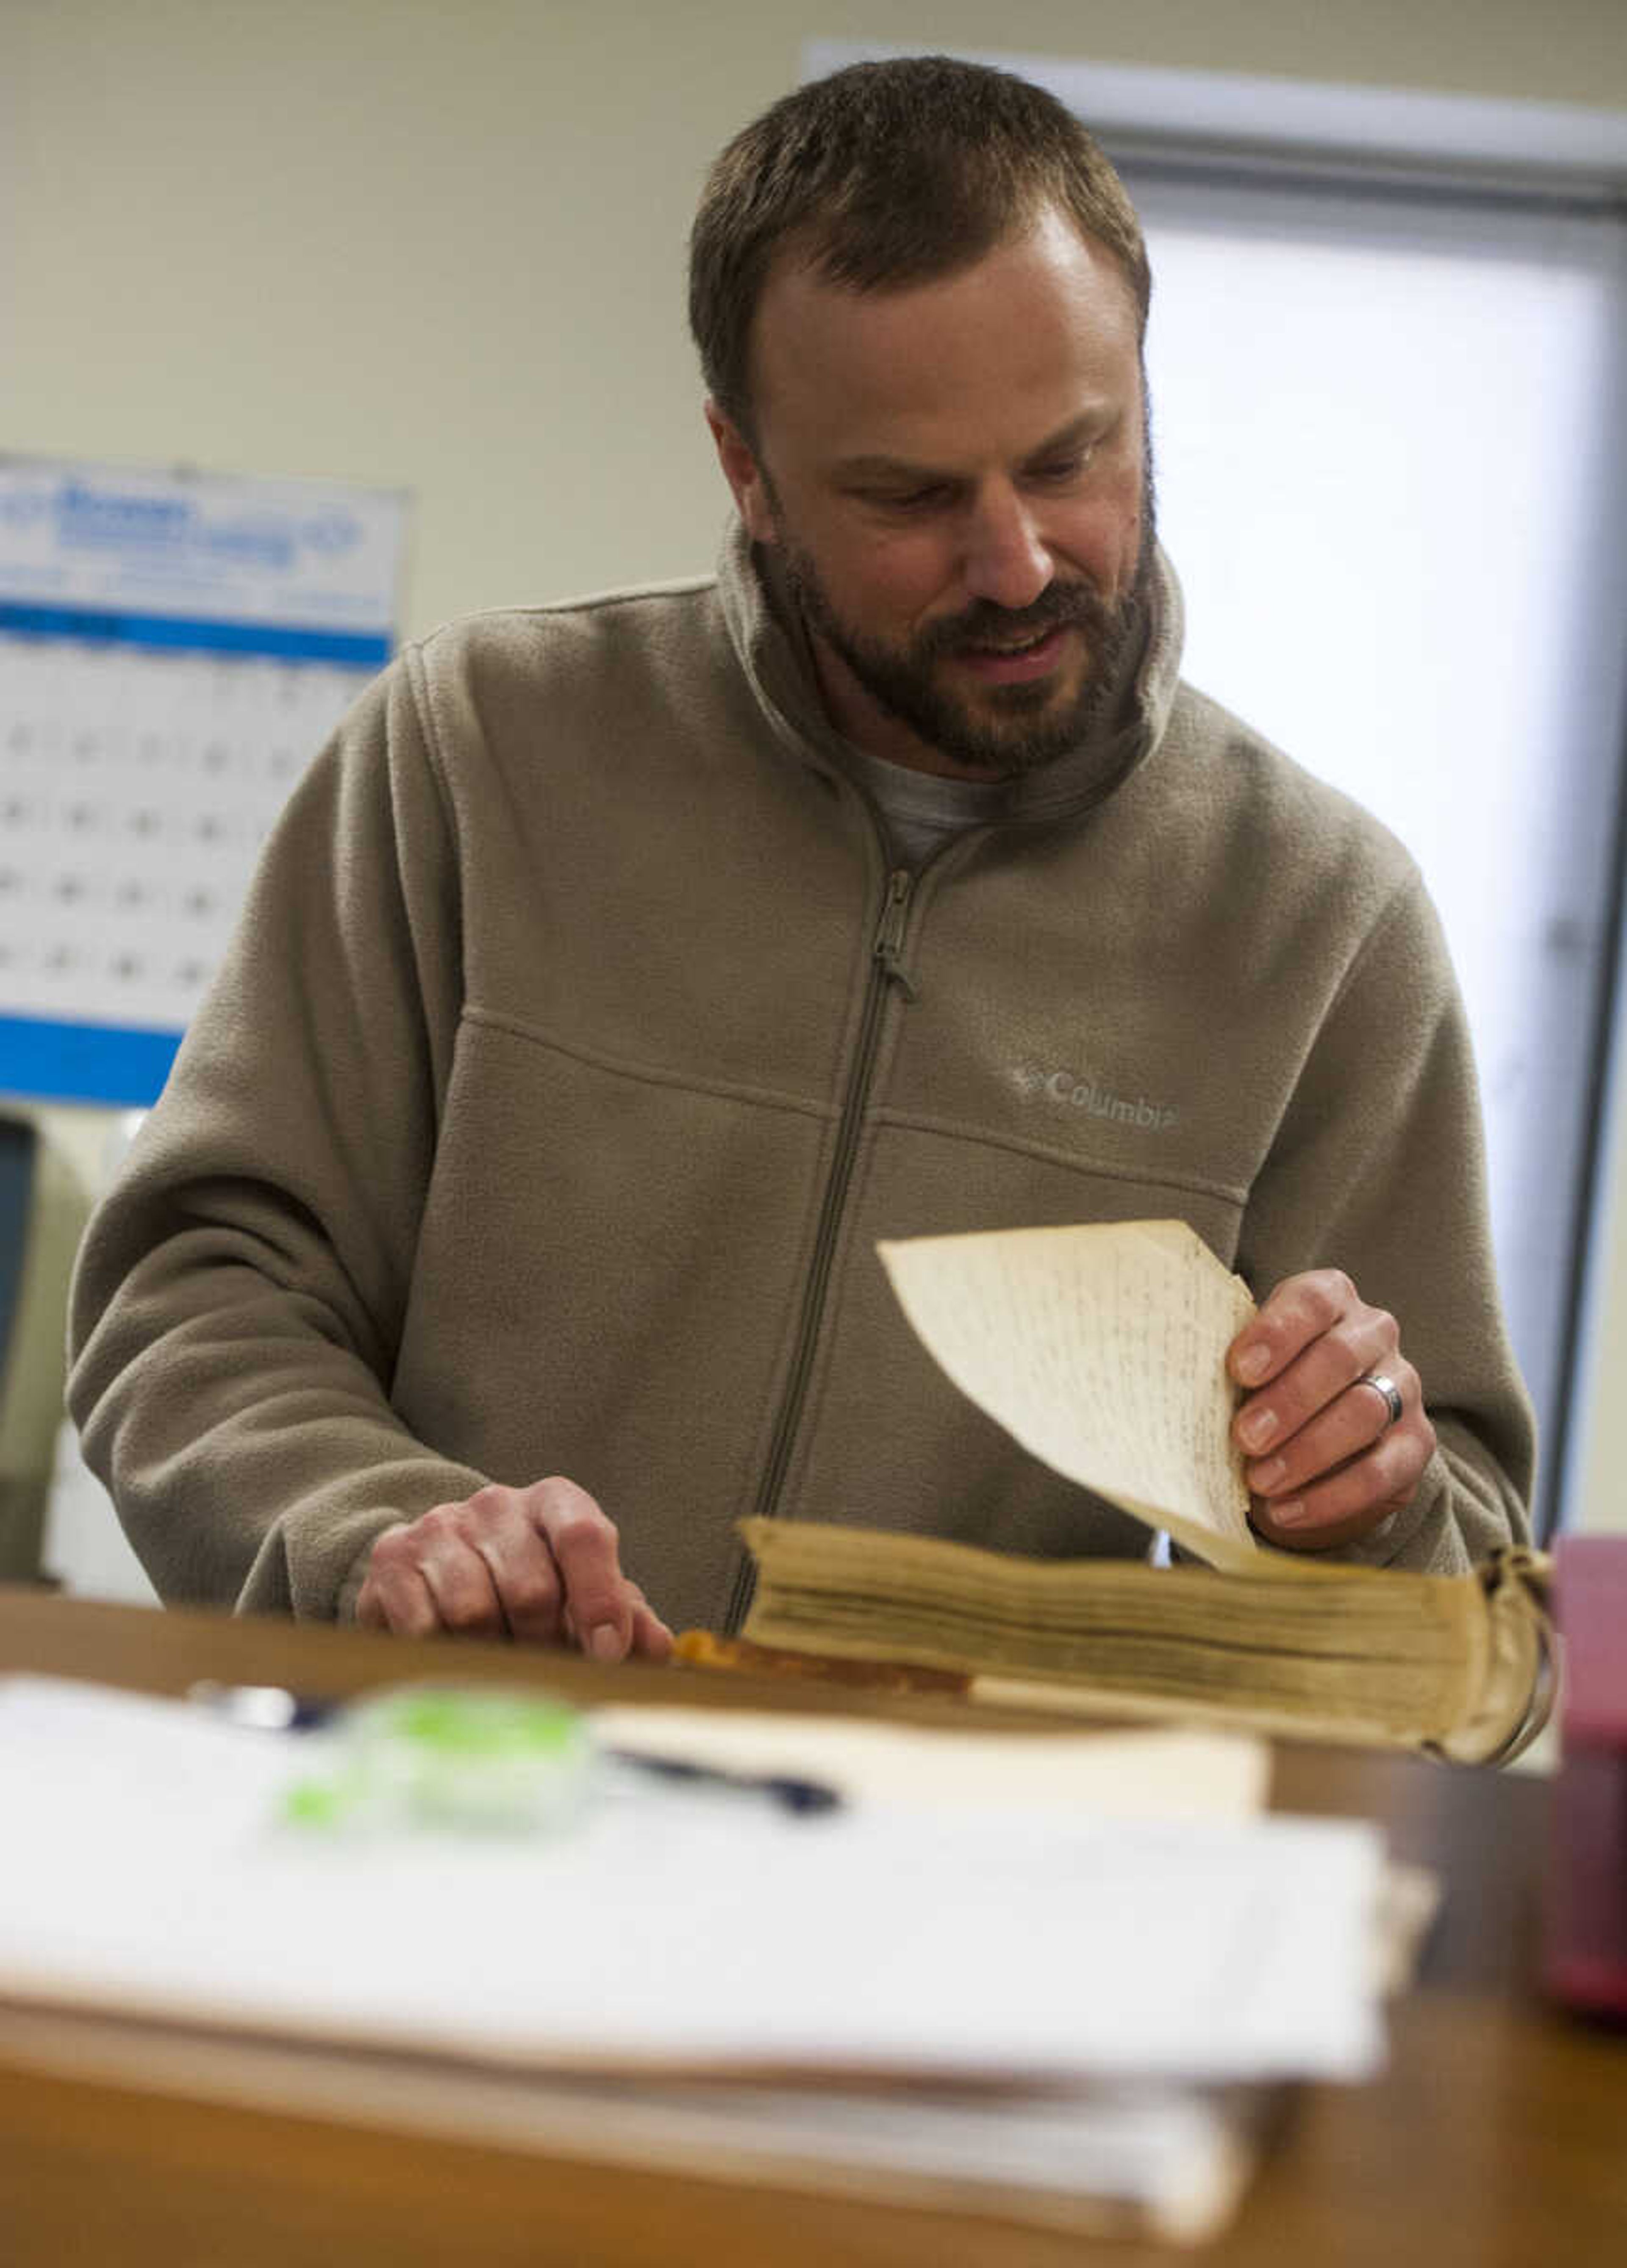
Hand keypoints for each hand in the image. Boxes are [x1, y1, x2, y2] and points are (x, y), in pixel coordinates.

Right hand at [356, 1475, 673, 1660]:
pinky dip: (443, 1658)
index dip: (600, 1599)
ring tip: (501, 1665)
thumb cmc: (529, 1584)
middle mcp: (497, 1503)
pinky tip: (453, 1660)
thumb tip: (657, 1649)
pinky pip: (421, 1627)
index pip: (584, 1537)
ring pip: (473, 1612)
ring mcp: (440, 1526)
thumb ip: (627, 1616)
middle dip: (545, 1646)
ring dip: (493, 1656)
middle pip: (530, 1588)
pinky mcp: (392, 1559)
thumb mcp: (583, 1593)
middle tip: (546, 1672)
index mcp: (556, 1501)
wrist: (437, 1567)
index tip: (608, 1655)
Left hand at [1226, 1270, 1434, 1550]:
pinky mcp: (1415, 1444)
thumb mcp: (1250, 1366)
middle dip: (1289, 1400)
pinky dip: (1330, 1496)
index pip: (1313, 1300)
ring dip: (1307, 1450)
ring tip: (1260, 1479)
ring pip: (1365, 1412)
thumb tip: (1183, 1390)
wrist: (1317, 1437)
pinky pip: (1381, 1472)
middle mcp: (1374, 1334)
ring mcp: (1402, 1387)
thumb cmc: (1267, 1385)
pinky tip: (1286, 1509)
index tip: (1240, 1369)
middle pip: (1339, 1358)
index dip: (1277, 1332)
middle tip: (1244, 1437)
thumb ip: (1233, 1369)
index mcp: (1331, 1298)